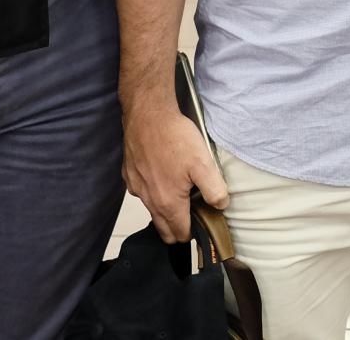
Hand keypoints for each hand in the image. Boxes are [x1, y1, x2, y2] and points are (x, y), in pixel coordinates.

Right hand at [122, 101, 229, 241]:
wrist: (148, 115)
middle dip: (178, 228)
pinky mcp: (129, 175)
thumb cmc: (175, 138)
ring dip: (165, 209)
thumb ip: (214, 190)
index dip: (193, 233)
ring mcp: (136, 188)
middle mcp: (149, 201)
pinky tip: (162, 175)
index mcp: (168, 204)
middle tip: (193, 213)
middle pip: (164, 229)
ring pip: (152, 210)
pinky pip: (142, 192)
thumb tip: (221, 206)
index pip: (180, 234)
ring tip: (180, 192)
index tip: (202, 224)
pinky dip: (152, 191)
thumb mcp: (203, 164)